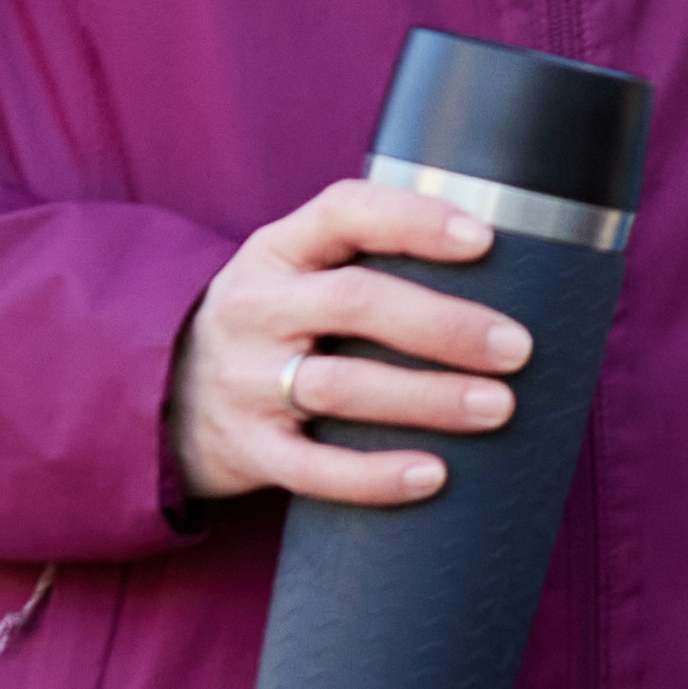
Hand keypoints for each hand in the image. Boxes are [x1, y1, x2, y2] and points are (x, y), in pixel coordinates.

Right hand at [161, 179, 529, 513]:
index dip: (414, 220)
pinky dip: (373, 475)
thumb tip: (520, 268)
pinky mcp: (246, 449)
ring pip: (337, 386)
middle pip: (352, 302)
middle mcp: (256, 307)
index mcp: (279, 249)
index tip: (485, 239)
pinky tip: (433, 477)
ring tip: (498, 408)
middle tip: (517, 348)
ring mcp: (244, 380)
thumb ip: (374, 261)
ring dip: (424, 398)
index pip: (344, 212)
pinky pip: (311, 468)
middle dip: (442, 324)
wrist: (167, 398)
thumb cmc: (279, 327)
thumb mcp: (300, 273)